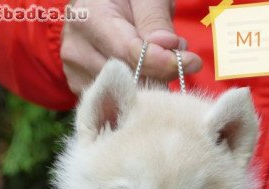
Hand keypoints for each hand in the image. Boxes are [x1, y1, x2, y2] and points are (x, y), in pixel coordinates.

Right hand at [61, 0, 201, 93]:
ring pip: (124, 92)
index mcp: (89, 18)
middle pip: (129, 77)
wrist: (96, 7)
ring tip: (160, 63)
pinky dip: (135, 90)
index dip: (164, 61)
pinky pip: (115, 99)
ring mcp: (75, 73)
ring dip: (150, 82)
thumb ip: (154, 18)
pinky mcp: (81, 87)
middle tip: (183, 61)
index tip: (192, 62)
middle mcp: (77, 49)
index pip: (130, 53)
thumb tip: (167, 47)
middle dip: (161, 72)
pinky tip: (142, 74)